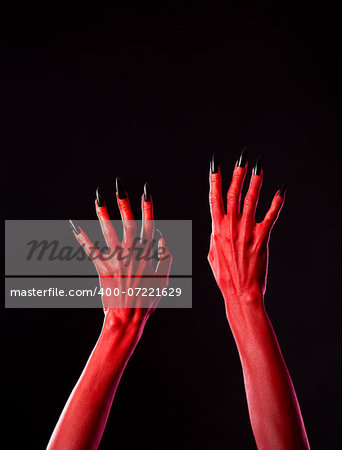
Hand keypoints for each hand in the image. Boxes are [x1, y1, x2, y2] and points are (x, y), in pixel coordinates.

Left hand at [70, 179, 171, 330]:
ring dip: (102, 214)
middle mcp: (131, 254)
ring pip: (108, 232)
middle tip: (119, 186)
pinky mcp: (102, 269)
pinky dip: (82, 237)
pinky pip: (90, 250)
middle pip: (127, 223)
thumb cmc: (148, 300)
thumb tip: (163, 237)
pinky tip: (73, 225)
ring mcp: (116, 261)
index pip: (149, 225)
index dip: (148, 207)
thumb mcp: (164, 279)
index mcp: (147, 255)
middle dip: (124, 203)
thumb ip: (166, 257)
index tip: (146, 191)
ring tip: (98, 198)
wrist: (128, 318)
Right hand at [208, 150, 286, 306]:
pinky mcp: (262, 237)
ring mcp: (247, 230)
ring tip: (259, 167)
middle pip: (234, 193)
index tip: (216, 164)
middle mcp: (231, 225)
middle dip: (238, 173)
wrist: (240, 291)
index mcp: (217, 228)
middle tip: (242, 158)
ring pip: (252, 200)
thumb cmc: (225, 275)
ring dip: (256, 181)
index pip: (214, 197)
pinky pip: (271, 216)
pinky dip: (276, 202)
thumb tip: (216, 229)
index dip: (215, 179)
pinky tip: (281, 191)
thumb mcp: (212, 254)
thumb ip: (215, 237)